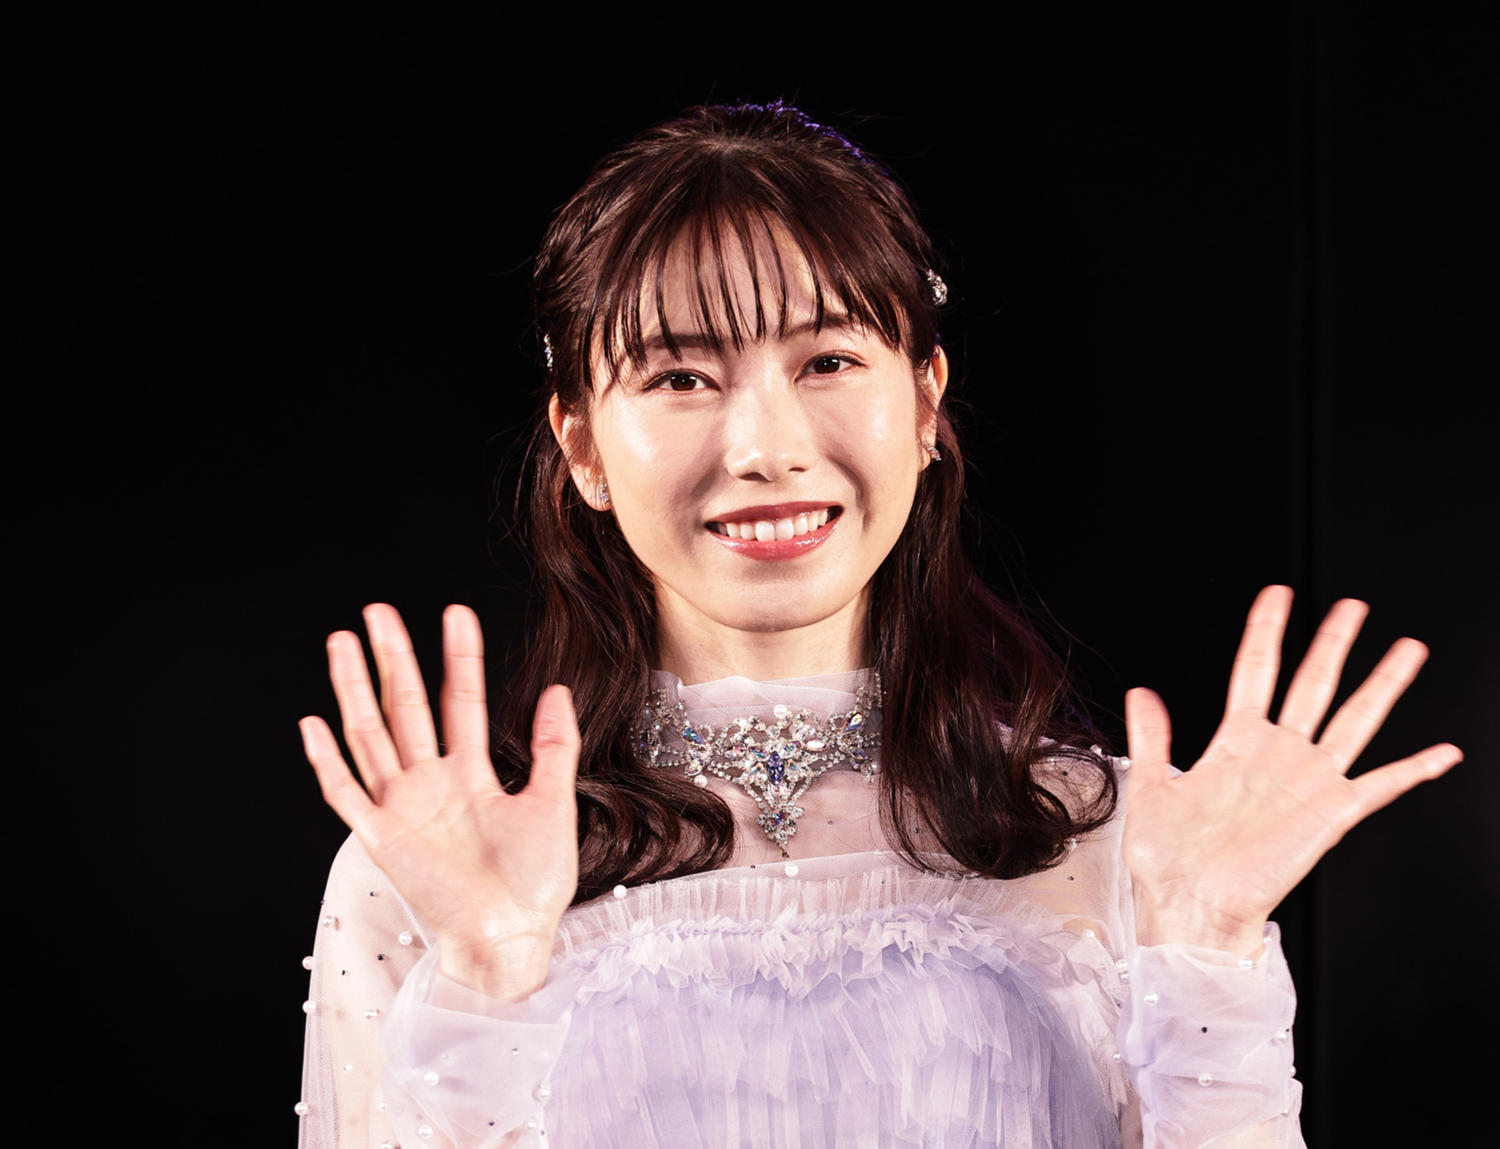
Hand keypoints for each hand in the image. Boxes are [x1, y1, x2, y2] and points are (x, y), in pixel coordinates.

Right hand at [299, 603, 579, 998]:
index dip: (459, 657)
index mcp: (470, 775)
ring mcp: (403, 808)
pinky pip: (347, 794)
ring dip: (354, 690)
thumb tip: (557, 689)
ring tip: (341, 642)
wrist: (511, 939)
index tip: (457, 612)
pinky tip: (312, 723)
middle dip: (393, 658)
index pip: (461, 701)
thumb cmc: (534, 883)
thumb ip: (554, 747)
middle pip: (406, 707)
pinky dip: (327, 762)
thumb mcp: (554, 804)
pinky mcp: (382, 839)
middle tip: (378, 610)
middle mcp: (430, 784)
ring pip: (371, 736)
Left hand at [1122, 586, 1461, 953]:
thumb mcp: (1149, 787)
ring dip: (1381, 686)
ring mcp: (1306, 782)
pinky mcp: (1328, 816)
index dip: (1267, 630)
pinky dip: (1413, 770)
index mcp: (1235, 743)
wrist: (1188, 906)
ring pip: (1353, 721)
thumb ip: (1152, 737)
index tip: (1279, 594)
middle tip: (1354, 606)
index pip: (1255, 671)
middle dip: (1334, 643)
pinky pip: (1379, 787)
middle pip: (1312, 684)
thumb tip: (1141, 691)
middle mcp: (1277, 755)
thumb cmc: (1167, 857)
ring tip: (1407, 650)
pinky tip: (1442, 752)